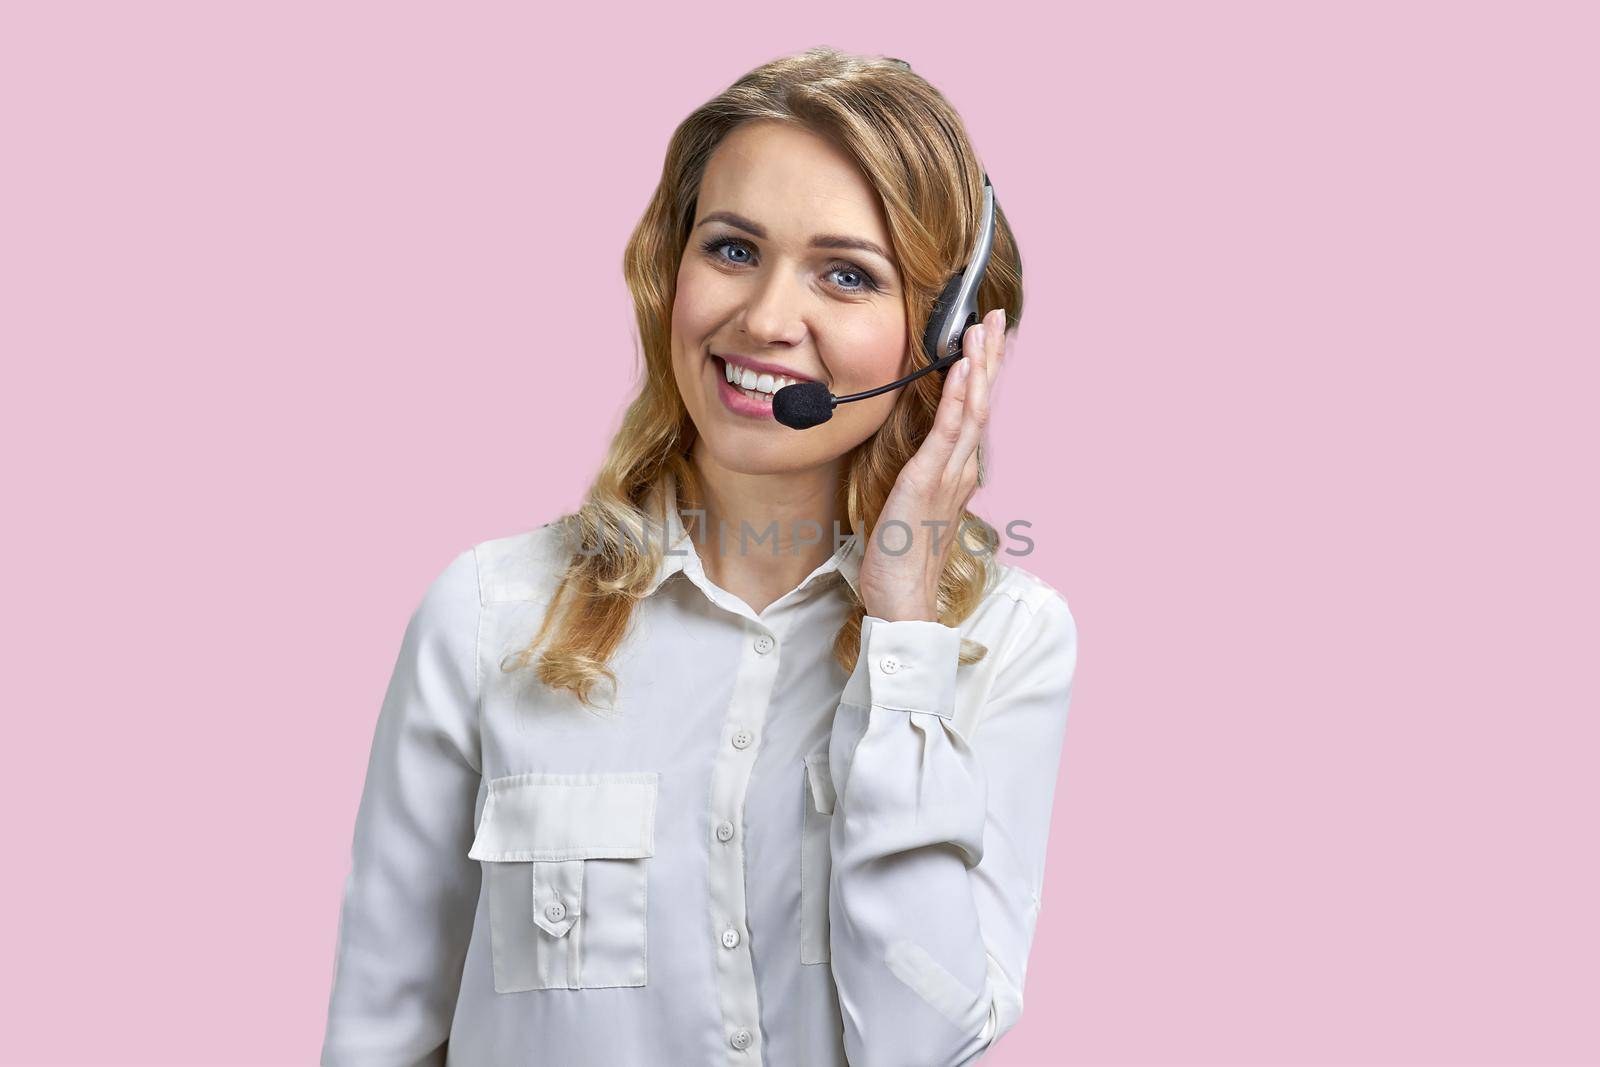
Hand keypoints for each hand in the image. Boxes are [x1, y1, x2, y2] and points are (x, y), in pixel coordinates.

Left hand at [858, 307, 1007, 622]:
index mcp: (956, 474)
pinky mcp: (927, 482)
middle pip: (981, 403)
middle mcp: (959, 471)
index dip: (981, 374)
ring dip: (977, 367)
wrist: (901, 601)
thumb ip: (919, 478)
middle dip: (989, 358)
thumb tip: (919, 454)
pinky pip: (947, 433)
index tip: (985, 339)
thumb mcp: (909, 507)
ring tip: (982, 330)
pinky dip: (958, 399)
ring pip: (972, 410)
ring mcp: (947, 476)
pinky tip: (961, 372)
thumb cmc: (899, 560)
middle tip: (995, 318)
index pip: (973, 413)